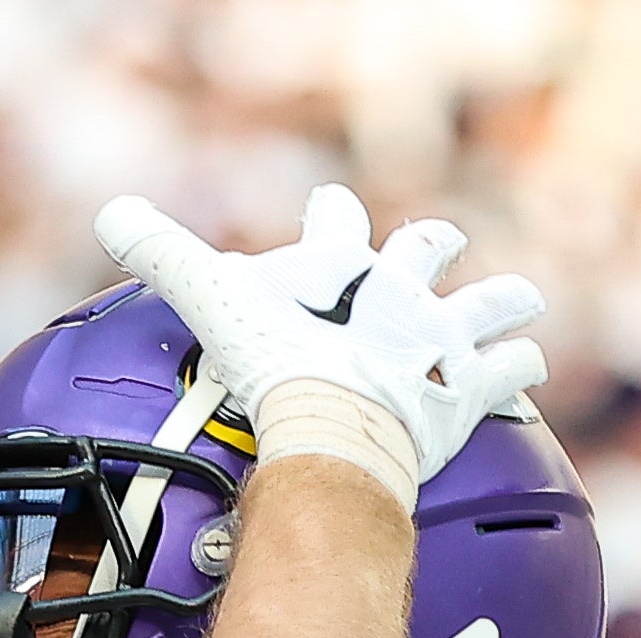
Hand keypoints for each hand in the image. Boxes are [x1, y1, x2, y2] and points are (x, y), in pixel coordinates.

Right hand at [95, 187, 545, 492]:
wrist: (335, 429)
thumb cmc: (277, 367)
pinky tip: (527, 367)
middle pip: (425, 254)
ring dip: (502, 301)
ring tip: (521, 300)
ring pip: (486, 305)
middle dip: (432, 248)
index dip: (331, 216)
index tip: (331, 206)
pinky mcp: (466, 389)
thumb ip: (165, 257)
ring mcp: (439, 339)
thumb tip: (113, 215)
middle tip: (441, 241)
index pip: (335, 222)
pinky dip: (517, 368)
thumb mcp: (211, 299)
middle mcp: (399, 294)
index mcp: (342, 267)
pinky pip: (506, 373)